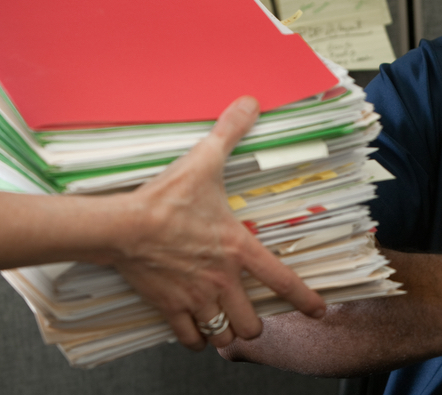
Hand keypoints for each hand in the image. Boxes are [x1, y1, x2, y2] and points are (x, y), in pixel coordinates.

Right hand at [107, 96, 325, 350]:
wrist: (122, 226)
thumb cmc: (166, 198)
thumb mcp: (204, 160)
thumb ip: (230, 132)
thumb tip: (250, 102)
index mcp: (238, 250)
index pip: (282, 281)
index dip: (305, 300)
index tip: (319, 311)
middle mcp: (222, 281)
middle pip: (252, 324)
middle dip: (254, 324)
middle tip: (250, 315)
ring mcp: (196, 298)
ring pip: (224, 337)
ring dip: (226, 333)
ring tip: (225, 323)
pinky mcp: (168, 308)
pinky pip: (189, 338)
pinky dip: (195, 339)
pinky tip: (197, 330)